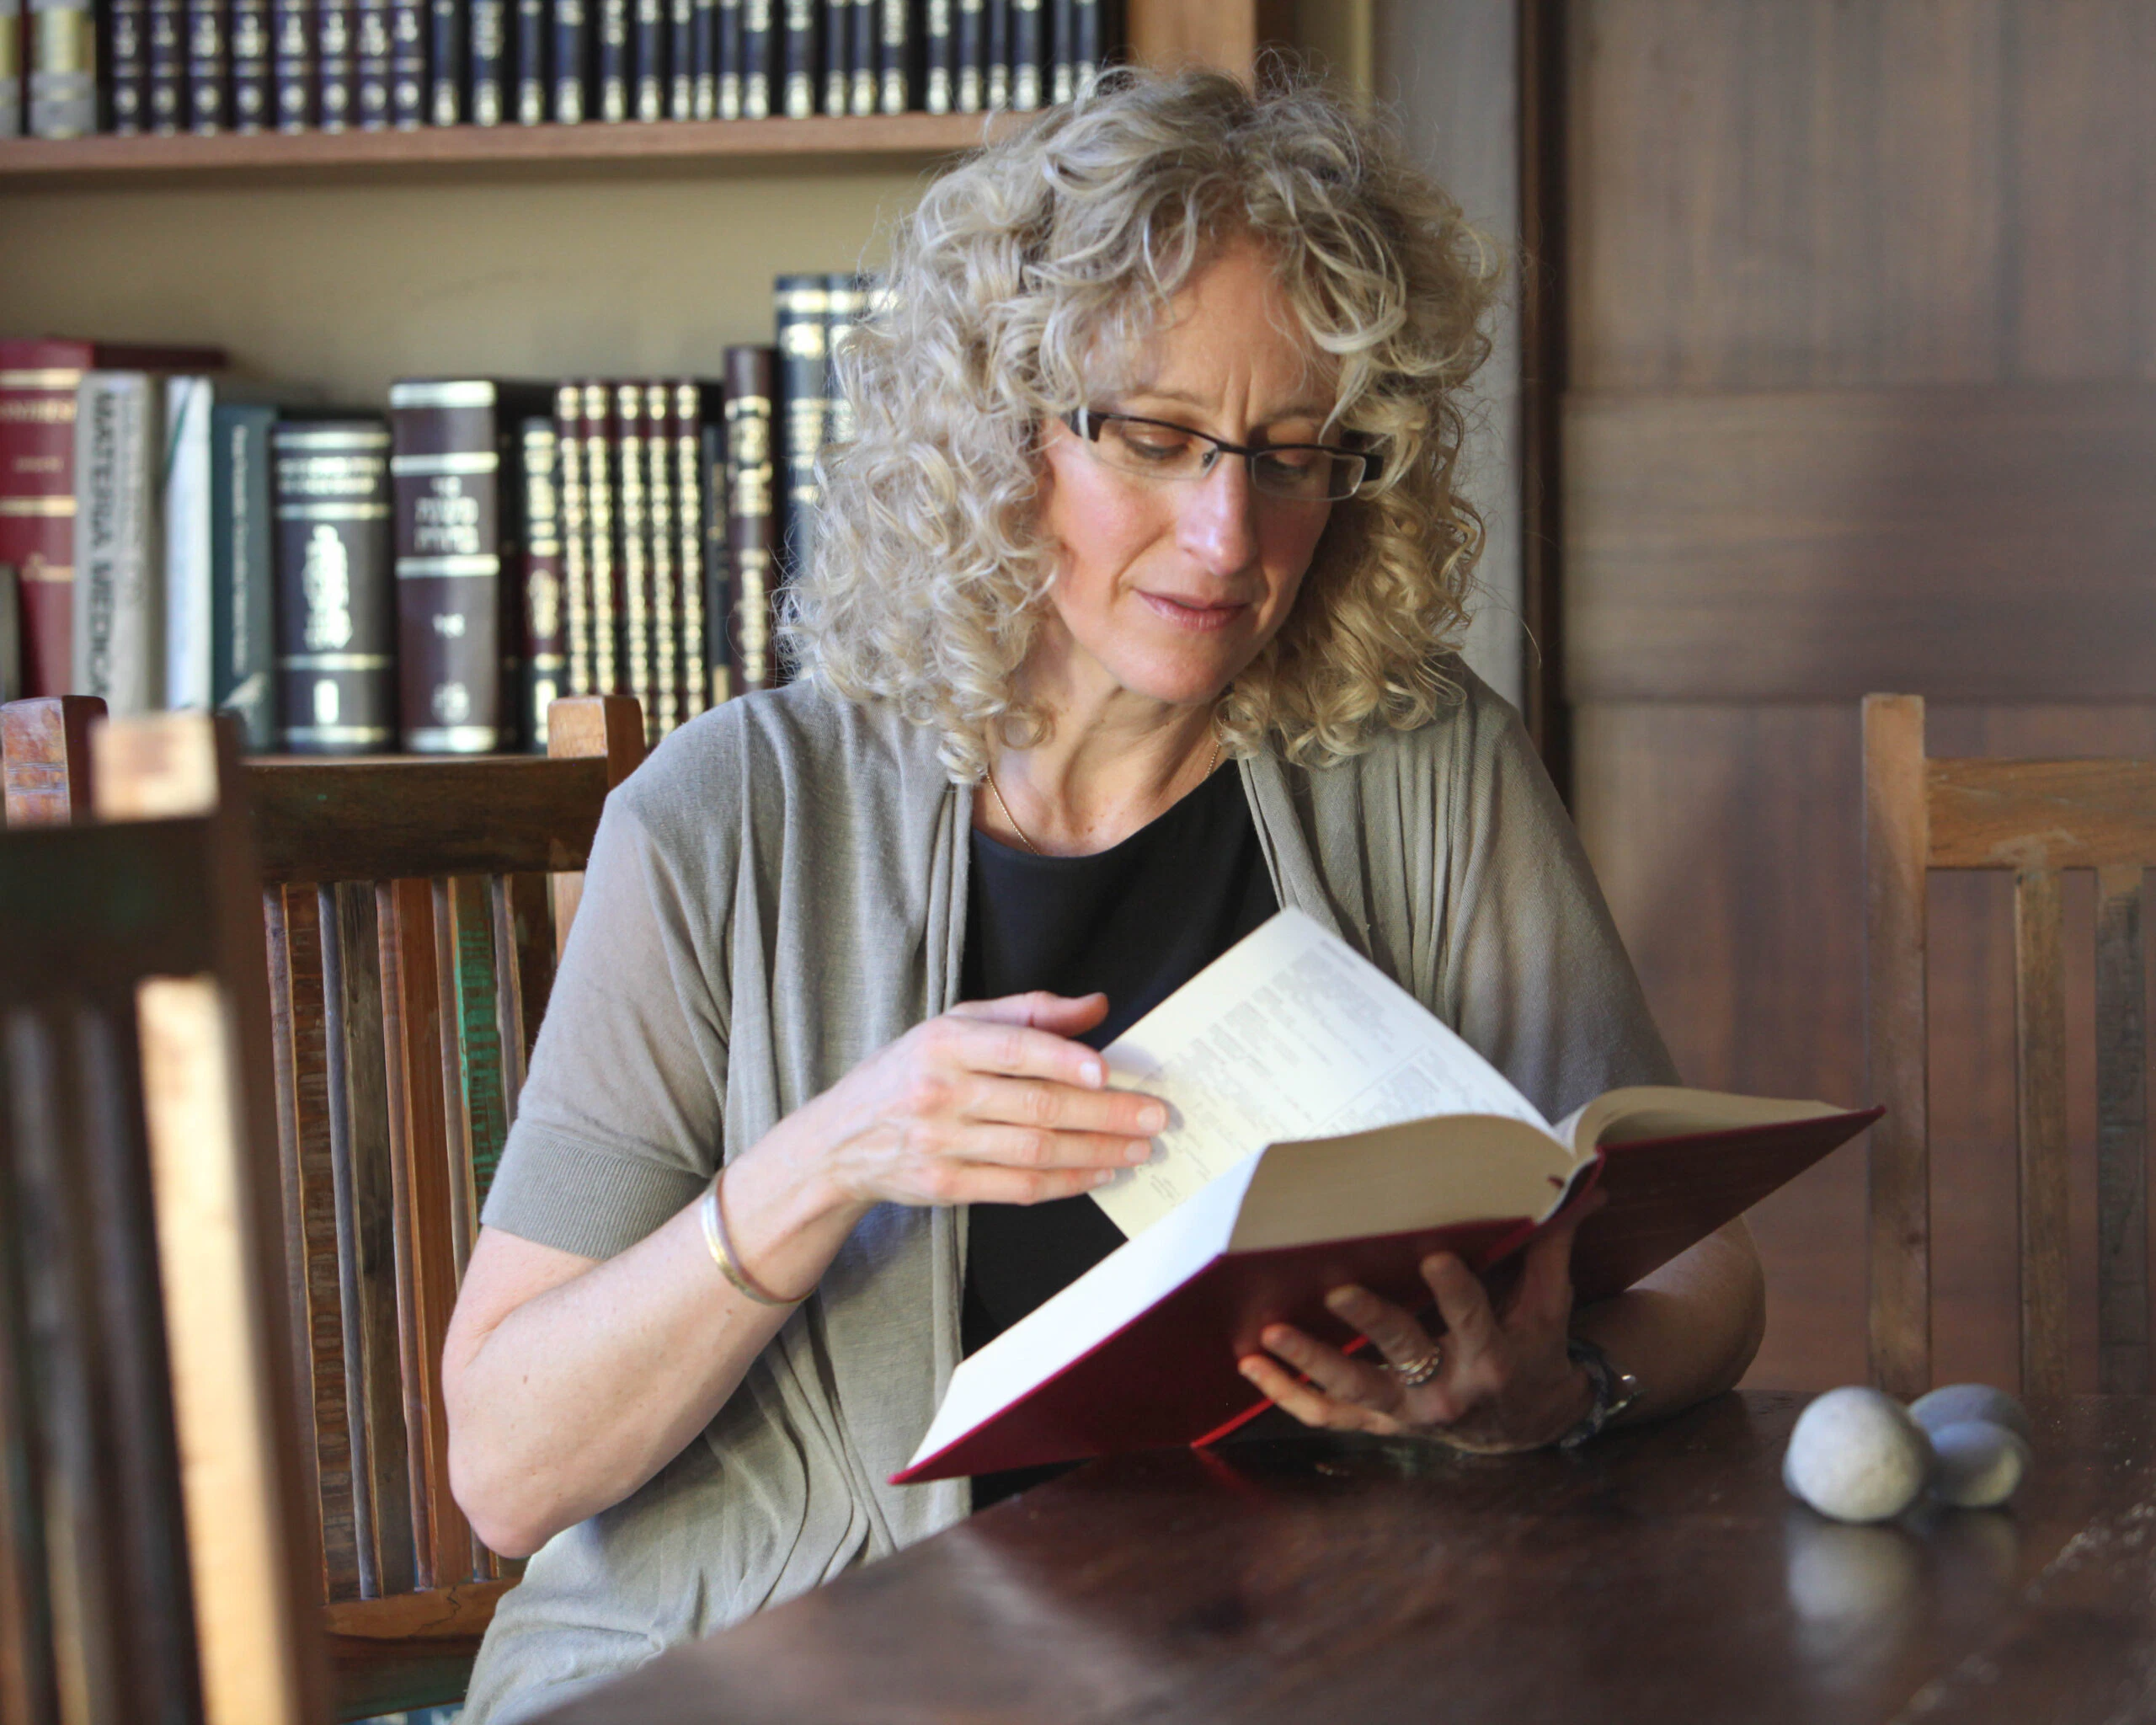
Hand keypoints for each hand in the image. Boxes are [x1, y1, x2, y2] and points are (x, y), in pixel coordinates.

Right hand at [773, 991, 1167, 1213]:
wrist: (840, 1139)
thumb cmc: (910, 1070)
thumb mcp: (956, 1024)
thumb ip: (1028, 1011)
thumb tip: (1096, 1006)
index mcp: (944, 1041)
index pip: (1014, 1047)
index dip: (1064, 1059)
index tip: (1107, 1072)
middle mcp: (940, 1091)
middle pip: (1037, 1105)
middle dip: (1105, 1114)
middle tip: (1154, 1116)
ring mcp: (941, 1143)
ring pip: (1034, 1150)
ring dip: (1096, 1151)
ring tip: (1139, 1147)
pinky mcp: (944, 1186)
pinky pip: (1018, 1187)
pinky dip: (1065, 1182)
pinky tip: (1099, 1172)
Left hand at [1236, 1191, 1605, 1453]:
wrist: (1529, 1422)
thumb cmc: (1534, 1347)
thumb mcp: (1550, 1304)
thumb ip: (1551, 1245)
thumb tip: (1579, 1184)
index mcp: (1493, 1357)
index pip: (1473, 1318)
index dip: (1454, 1291)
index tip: (1433, 1257)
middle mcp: (1449, 1392)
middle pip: (1405, 1356)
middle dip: (1371, 1324)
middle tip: (1336, 1291)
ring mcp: (1409, 1414)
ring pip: (1354, 1392)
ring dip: (1310, 1362)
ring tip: (1270, 1334)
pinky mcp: (1382, 1424)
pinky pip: (1328, 1415)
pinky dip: (1288, 1395)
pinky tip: (1253, 1366)